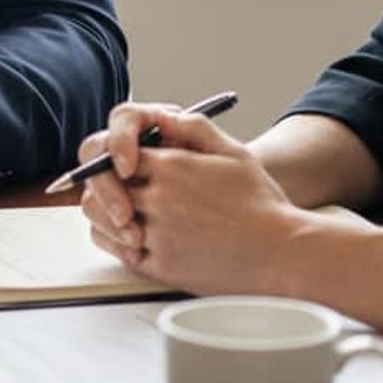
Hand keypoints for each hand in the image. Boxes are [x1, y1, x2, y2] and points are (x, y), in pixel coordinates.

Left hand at [78, 102, 304, 293]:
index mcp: (171, 167)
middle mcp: (158, 199)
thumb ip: (192, 128)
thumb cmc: (260, 203)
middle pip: (100, 185)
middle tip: (114, 186)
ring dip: (103, 211)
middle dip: (103, 183)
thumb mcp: (232, 151)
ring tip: (121, 209)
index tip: (121, 163)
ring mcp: (156, 234)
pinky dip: (116, 240)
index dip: (114, 158)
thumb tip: (162, 117)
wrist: (282, 254)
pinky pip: (116, 250)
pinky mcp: (159, 266)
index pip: (114, 154)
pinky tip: (131, 234)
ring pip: (100, 218)